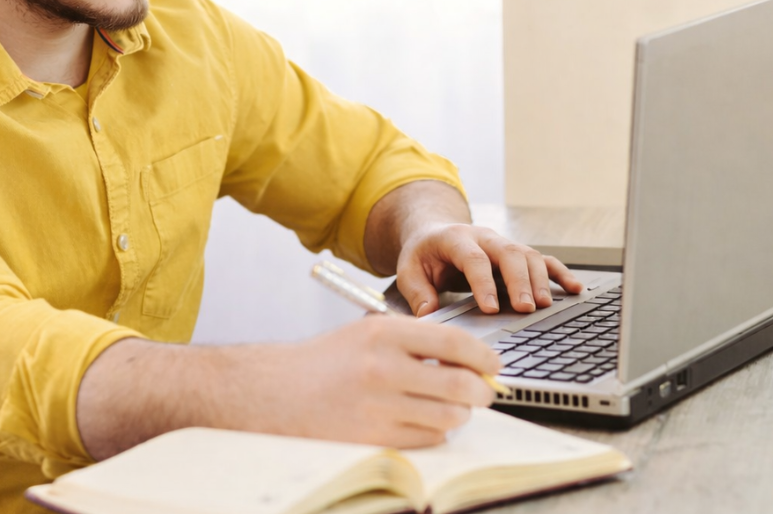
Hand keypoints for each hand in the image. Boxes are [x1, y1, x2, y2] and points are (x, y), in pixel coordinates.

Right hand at [246, 315, 500, 447]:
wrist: (279, 391)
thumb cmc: (328, 360)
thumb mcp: (369, 332)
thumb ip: (414, 340)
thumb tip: (467, 359)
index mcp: (384, 333)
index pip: (453, 341)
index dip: (483, 356)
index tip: (493, 365)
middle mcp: (383, 368)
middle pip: (460, 384)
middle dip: (481, 391)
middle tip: (483, 391)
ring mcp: (379, 406)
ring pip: (449, 416)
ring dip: (460, 413)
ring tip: (453, 407)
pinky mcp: (375, 438)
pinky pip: (428, 439)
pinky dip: (436, 432)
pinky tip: (423, 421)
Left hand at [396, 222, 582, 316]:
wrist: (433, 233)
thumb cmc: (423, 254)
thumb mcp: (409, 270)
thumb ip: (417, 292)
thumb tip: (428, 315)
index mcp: (455, 239)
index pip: (474, 259)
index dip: (483, 282)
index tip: (490, 308)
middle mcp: (483, 237)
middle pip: (508, 254)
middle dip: (519, 281)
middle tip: (525, 308)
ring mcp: (502, 244)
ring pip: (528, 255)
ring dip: (540, 279)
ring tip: (545, 305)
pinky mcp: (515, 253)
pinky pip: (542, 260)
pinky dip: (559, 273)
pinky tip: (574, 288)